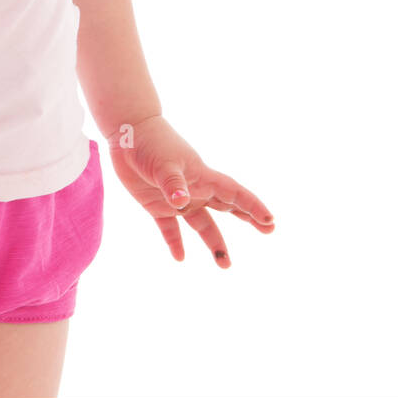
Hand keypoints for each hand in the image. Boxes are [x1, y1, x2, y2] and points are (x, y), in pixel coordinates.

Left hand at [105, 114, 274, 266]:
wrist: (127, 133)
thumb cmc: (149, 142)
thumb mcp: (163, 162)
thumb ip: (172, 182)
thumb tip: (181, 202)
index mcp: (202, 177)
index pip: (233, 193)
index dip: (252, 206)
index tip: (270, 221)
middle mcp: (194, 189)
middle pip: (227, 207)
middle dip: (248, 218)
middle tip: (268, 230)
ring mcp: (176, 198)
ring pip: (202, 224)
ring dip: (214, 242)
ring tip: (225, 264)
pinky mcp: (156, 204)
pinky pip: (170, 228)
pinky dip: (175, 242)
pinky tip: (180, 258)